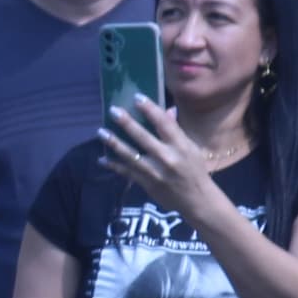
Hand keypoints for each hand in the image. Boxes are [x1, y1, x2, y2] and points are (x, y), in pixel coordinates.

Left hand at [97, 96, 220, 218]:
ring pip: (130, 155)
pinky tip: (102, 159)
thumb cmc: (195, 169)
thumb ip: (175, 131)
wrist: (197, 200)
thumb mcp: (191, 148)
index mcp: (181, 146)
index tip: (137, 97)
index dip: (150, 109)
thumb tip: (167, 110)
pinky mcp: (146, 183)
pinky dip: (113, 165)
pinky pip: (126, 172)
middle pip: (143, 137)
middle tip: (113, 110)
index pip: (164, 124)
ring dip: (113, 142)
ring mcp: (155, 172)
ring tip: (101, 131)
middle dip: (126, 123)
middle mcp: (168, 157)